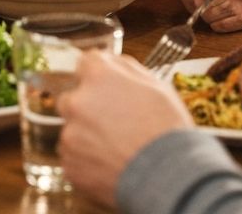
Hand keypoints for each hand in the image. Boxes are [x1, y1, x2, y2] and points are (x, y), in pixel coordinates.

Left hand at [59, 52, 192, 206]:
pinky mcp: (71, 165)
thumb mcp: (157, 86)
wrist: (170, 180)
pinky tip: (111, 166)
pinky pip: (73, 158)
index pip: (85, 63)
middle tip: (113, 123)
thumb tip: (110, 61)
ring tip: (116, 150)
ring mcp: (71, 135)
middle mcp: (78, 101)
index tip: (106, 87)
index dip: (98, 75)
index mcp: (98, 76)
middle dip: (87, 107)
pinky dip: (87, 162)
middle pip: (72, 98)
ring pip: (72, 130)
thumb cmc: (168, 132)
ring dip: (86, 137)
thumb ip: (126, 68)